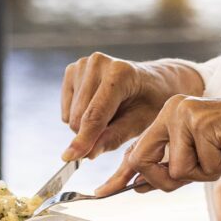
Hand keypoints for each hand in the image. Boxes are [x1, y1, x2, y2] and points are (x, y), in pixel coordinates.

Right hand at [60, 55, 198, 161]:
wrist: (154, 80)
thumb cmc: (151, 102)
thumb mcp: (141, 123)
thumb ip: (114, 137)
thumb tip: (87, 154)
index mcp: (120, 73)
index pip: (95, 114)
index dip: (83, 139)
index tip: (70, 158)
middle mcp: (98, 63)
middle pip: (79, 116)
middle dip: (89, 134)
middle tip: (113, 130)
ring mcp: (83, 64)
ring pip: (70, 114)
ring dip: (85, 126)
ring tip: (110, 116)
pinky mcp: (73, 69)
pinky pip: (66, 108)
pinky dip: (78, 116)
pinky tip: (97, 109)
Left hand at [97, 96, 220, 196]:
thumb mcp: (198, 161)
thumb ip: (169, 171)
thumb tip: (138, 185)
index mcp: (166, 118)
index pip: (136, 152)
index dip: (121, 177)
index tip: (101, 193)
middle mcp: (170, 110)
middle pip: (144, 162)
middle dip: (166, 178)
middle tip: (199, 170)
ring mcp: (183, 113)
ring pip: (175, 168)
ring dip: (201, 172)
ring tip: (219, 154)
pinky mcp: (200, 121)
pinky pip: (198, 164)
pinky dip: (215, 166)